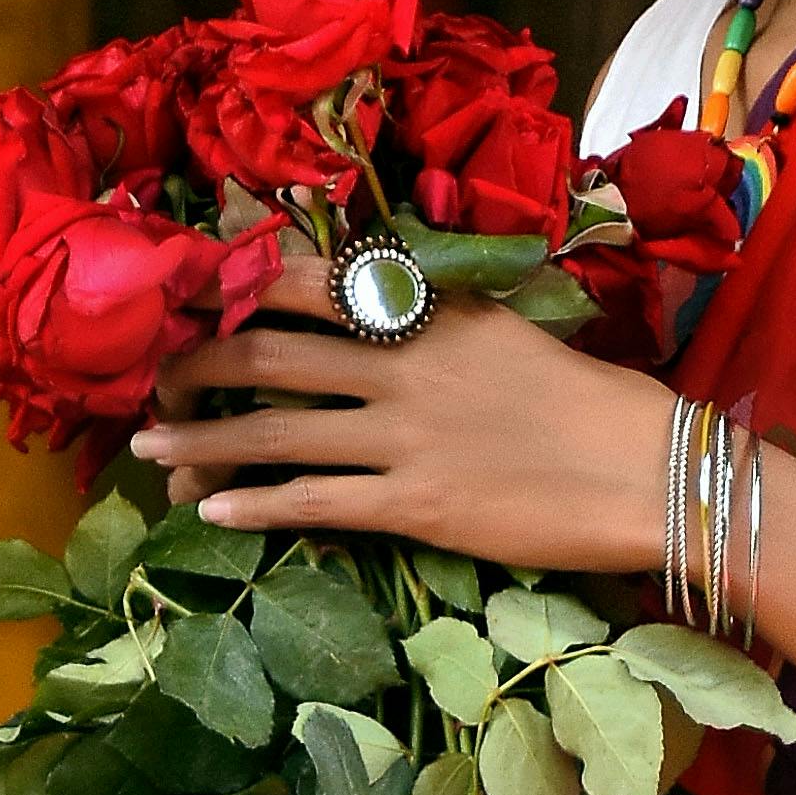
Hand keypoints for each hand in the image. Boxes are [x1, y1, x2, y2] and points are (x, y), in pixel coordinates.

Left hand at [135, 290, 669, 579]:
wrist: (645, 471)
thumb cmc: (589, 403)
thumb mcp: (507, 331)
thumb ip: (435, 319)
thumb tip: (373, 312)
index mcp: (429, 309)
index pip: (309, 282)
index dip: (238, 291)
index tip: (196, 301)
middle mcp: (405, 362)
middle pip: (269, 354)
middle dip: (197, 368)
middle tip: (156, 382)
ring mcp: (407, 435)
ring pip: (275, 432)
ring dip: (201, 441)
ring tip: (150, 450)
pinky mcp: (417, 503)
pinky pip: (314, 501)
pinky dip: (254, 506)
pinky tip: (210, 512)